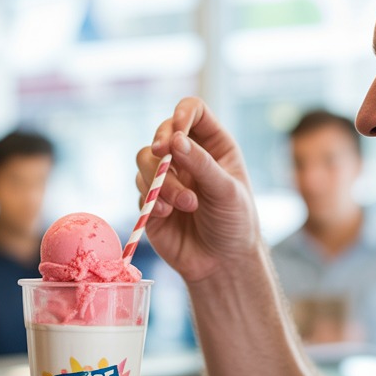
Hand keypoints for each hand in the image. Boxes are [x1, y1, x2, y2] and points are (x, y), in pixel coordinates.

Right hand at [136, 97, 260, 281]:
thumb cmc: (234, 223)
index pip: (193, 111)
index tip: (176, 133)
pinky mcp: (151, 201)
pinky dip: (153, 200)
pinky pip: (141, 189)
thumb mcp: (226, 190)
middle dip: (162, 147)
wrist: (221, 263)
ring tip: (186, 205)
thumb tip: (175, 140)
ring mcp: (167, 178)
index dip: (181, 114)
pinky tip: (169, 215)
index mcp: (213, 145)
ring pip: (144, 160)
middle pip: (161, 133)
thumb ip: (201, 164)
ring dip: (161, 181)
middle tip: (165, 158)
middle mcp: (188, 156)